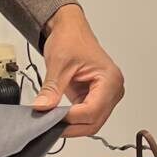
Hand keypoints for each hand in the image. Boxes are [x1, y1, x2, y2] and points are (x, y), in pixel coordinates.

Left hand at [35, 4, 124, 135]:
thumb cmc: (72, 39)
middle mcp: (113, 89)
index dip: (71, 118)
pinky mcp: (97, 98)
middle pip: (94, 121)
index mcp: (110, 79)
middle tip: (48, 124)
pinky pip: (86, 116)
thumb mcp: (58, 64)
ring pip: (91, 122)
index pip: (92, 110)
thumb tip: (43, 107)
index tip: (51, 117)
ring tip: (52, 120)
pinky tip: (58, 116)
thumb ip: (51, 88)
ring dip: (72, 125)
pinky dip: (72, 119)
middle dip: (71, 126)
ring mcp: (107, 95)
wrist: (71, 30)